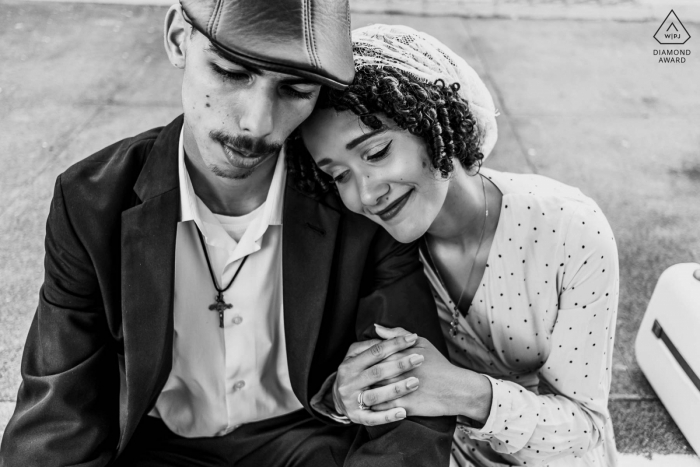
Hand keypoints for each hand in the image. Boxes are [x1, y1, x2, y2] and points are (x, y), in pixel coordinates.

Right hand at [332, 333, 425, 424]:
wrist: (338, 399)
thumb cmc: (354, 372)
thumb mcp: (357, 355)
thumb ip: (370, 344)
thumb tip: (381, 328)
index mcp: (349, 364)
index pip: (375, 351)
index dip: (394, 344)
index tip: (413, 339)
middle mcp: (349, 382)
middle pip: (377, 372)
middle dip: (400, 364)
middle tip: (420, 358)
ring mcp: (352, 401)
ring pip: (376, 395)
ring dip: (397, 389)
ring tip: (415, 382)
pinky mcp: (357, 417)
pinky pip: (374, 418)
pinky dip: (388, 416)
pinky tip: (403, 412)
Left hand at [370, 325, 492, 422]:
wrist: (455, 388)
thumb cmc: (438, 364)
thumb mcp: (421, 343)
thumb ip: (397, 334)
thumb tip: (376, 328)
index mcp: (399, 354)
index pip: (373, 354)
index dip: (365, 358)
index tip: (362, 361)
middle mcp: (397, 371)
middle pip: (370, 373)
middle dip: (362, 376)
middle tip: (357, 377)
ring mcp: (399, 390)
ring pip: (372, 391)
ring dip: (364, 392)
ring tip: (360, 391)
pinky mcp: (403, 406)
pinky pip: (381, 408)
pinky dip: (374, 406)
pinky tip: (370, 404)